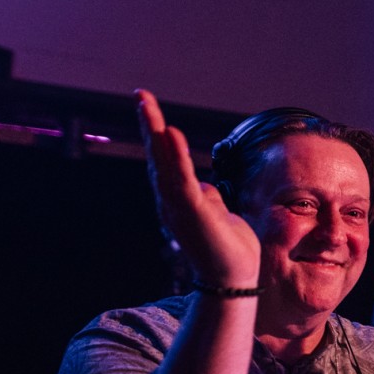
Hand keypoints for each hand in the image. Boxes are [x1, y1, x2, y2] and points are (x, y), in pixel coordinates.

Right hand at [137, 89, 260, 286]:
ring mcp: (179, 206)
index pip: (163, 159)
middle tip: (140, 95)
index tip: (148, 106)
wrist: (234, 277)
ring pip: (164, 163)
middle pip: (156, 155)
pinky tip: (171, 134)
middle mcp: (171, 200)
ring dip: (154, 133)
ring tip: (148, 106)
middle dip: (148, 124)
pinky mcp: (193, 213)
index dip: (154, 132)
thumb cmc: (226, 247)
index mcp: (176, 198)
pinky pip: (182, 179)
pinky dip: (175, 157)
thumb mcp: (216, 213)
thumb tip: (203, 185)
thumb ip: (206, 197)